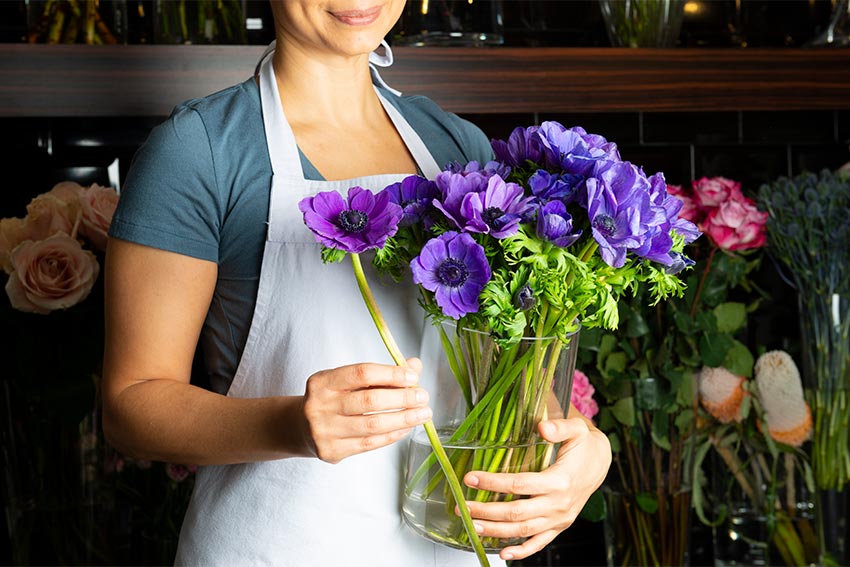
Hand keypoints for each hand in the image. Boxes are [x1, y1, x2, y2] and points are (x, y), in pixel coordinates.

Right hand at [301, 358, 431, 463]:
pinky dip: (392, 435)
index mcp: (323, 381)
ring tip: (423, 414)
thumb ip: (381, 373)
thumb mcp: (349, 381)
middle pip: (369, 401)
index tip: (413, 377)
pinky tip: (406, 428)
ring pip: (372, 425)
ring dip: (403, 419)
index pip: (362, 373)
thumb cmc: (333, 399)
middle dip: (402, 399)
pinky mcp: (331, 451)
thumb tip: (414, 366)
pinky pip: (369, 444)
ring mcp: (324, 431)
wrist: (301, 427)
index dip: (391, 374)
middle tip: (424, 397)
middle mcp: (320, 405)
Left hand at [462, 416, 611, 560]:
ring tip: (472, 526)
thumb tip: (542, 427)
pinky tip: (503, 554)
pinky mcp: (559, 526)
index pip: (519, 484)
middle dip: (487, 512)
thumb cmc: (584, 446)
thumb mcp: (577, 430)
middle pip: (517, 513)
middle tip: (462, 507)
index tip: (470, 478)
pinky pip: (539, 543)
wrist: (601, 464)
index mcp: (560, 481)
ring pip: (523, 531)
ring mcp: (559, 519)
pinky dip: (521, 552)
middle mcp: (559, 504)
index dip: (493, 482)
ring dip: (496, 532)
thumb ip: (560, 427)